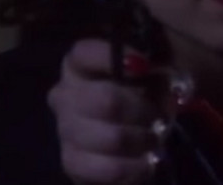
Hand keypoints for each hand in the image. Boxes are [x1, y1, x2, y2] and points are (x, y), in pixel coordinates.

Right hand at [48, 38, 169, 184]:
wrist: (139, 135)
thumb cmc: (145, 93)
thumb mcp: (152, 71)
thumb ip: (149, 63)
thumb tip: (144, 67)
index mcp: (79, 64)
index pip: (85, 53)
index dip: (117, 58)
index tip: (146, 67)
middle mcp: (64, 95)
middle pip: (106, 100)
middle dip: (143, 110)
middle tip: (159, 115)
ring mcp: (64, 131)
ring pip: (113, 138)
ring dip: (143, 139)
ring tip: (154, 138)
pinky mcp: (71, 164)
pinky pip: (109, 169)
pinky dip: (136, 166)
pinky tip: (144, 161)